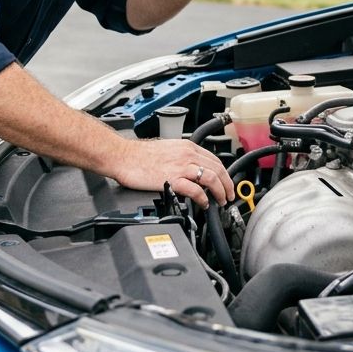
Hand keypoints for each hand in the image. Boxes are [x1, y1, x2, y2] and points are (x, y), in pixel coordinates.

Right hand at [108, 138, 232, 207]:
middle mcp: (187, 155)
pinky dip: (203, 199)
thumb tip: (192, 170)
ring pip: (212, 178)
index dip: (224, 174)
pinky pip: (196, 190)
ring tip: (220, 202)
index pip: (215, 160)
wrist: (123, 156)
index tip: (226, 183)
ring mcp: (180, 167)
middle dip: (227, 185)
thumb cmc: (139, 155)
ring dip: (220, 192)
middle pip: (218, 169)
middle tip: (229, 196)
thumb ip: (182, 157)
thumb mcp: (168, 149)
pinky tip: (203, 204)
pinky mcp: (172, 179)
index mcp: (187, 147)